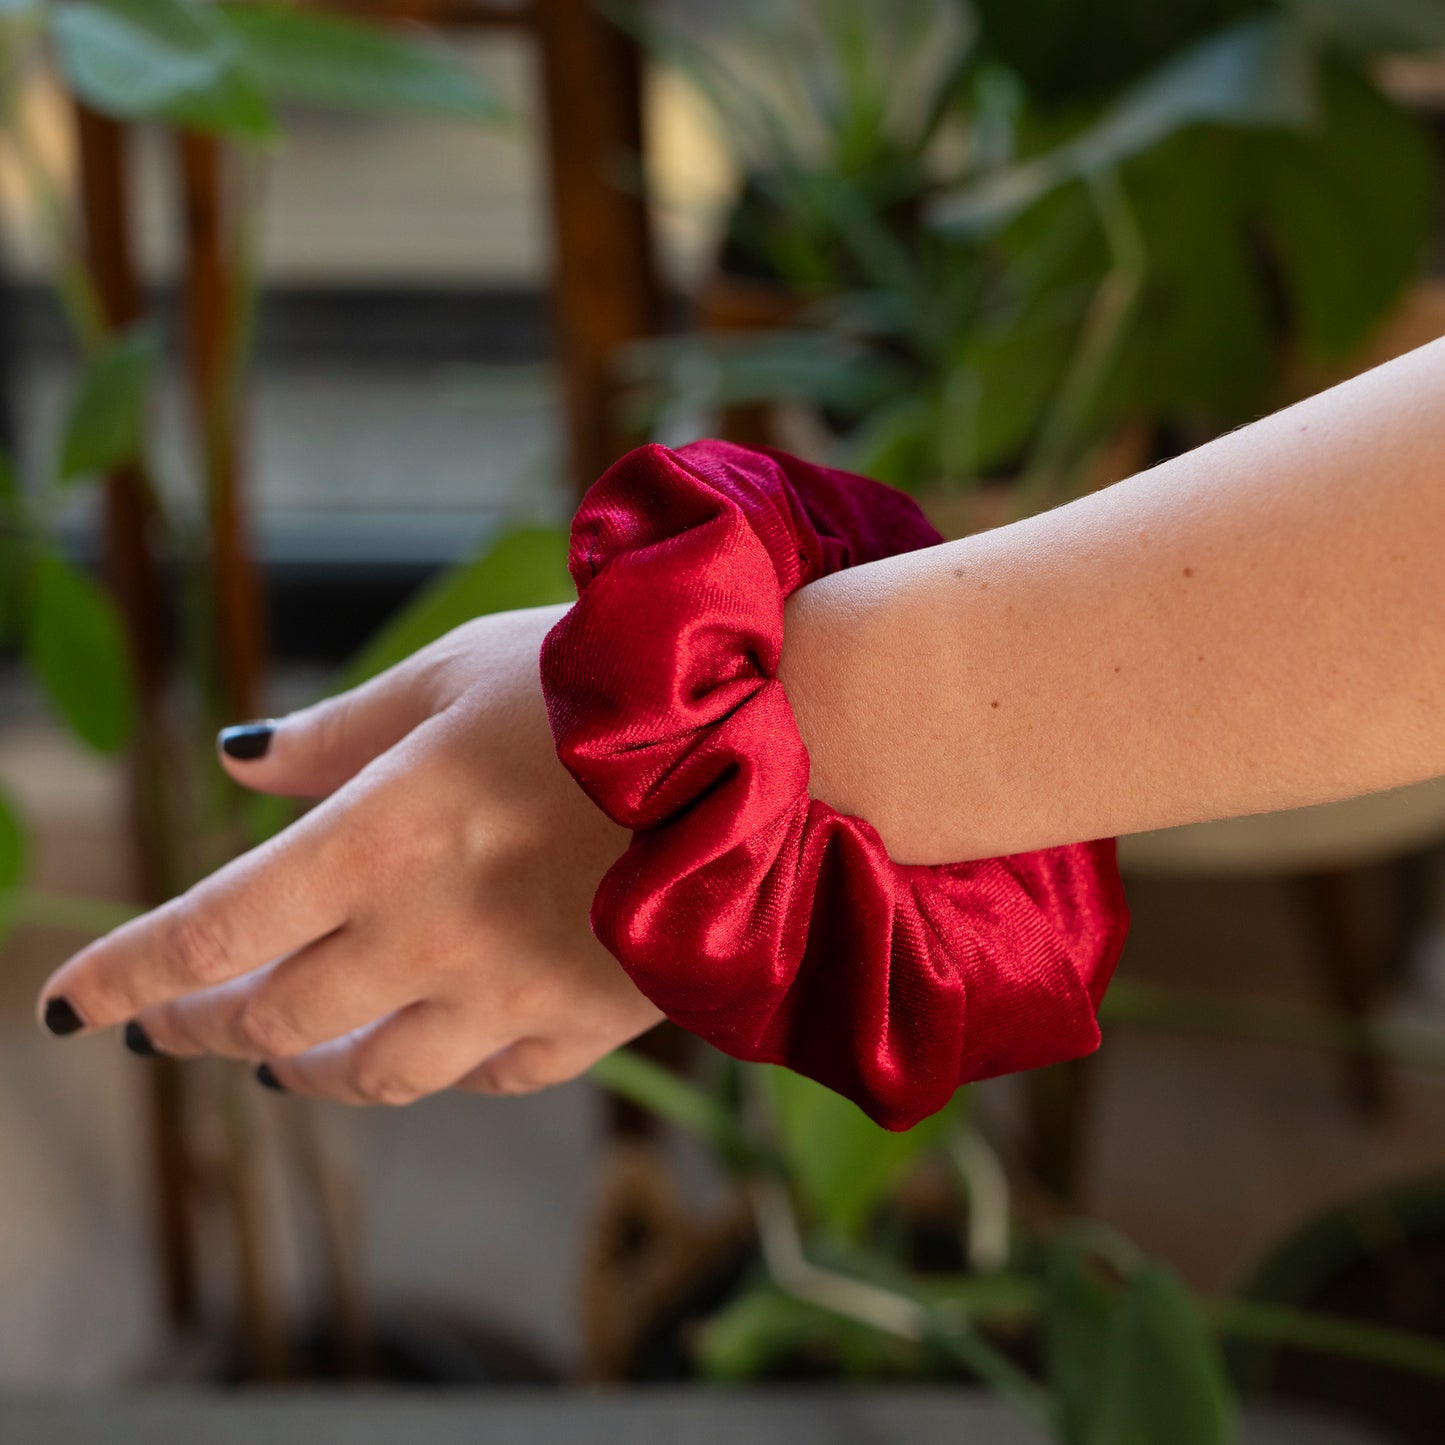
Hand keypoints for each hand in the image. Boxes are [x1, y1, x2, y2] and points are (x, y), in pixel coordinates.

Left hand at [36, 605, 662, 1102]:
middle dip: (200, 1026)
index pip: (210, 930)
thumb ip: (338, 731)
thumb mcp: (455, 675)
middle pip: (272, 1021)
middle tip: (170, 1022)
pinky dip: (437, 1066)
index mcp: (383, 837)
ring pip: (371, 1076)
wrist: (774, 748)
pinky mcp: (586, 1023)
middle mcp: (431, 935)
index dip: (124, 974)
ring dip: (305, 1072)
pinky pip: (486, 1076)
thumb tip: (239, 761)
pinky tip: (427, 1042)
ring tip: (280, 1061)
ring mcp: (511, 993)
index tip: (70, 1007)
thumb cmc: (608, 688)